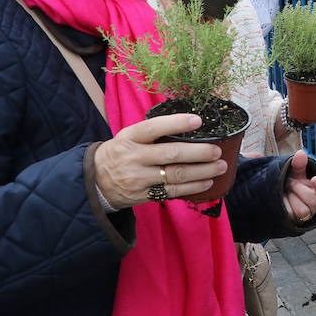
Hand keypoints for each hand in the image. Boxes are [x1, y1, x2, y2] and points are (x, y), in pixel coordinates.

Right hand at [93, 114, 226, 209]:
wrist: (95, 181)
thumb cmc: (122, 152)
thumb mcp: (129, 136)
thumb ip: (153, 131)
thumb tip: (190, 123)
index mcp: (130, 137)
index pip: (154, 127)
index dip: (177, 123)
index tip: (198, 120)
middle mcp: (134, 157)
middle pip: (171, 154)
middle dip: (198, 153)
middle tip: (217, 150)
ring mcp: (139, 178)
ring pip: (176, 175)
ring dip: (202, 172)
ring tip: (219, 167)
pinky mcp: (144, 195)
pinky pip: (173, 191)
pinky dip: (193, 187)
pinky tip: (207, 182)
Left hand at [281, 150, 315, 223]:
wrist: (275, 194)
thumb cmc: (289, 182)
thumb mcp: (294, 171)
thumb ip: (298, 164)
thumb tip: (301, 154)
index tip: (314, 179)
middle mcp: (315, 203)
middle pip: (314, 201)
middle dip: (300, 189)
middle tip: (290, 183)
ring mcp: (306, 213)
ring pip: (304, 210)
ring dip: (293, 198)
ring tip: (286, 192)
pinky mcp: (295, 219)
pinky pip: (293, 215)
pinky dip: (286, 206)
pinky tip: (283, 201)